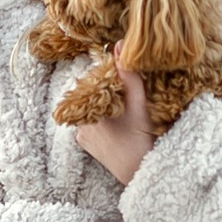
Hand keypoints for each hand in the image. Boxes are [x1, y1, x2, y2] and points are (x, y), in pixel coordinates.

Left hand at [74, 52, 154, 184]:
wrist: (140, 176)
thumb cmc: (141, 143)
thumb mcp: (139, 106)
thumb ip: (129, 76)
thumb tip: (119, 45)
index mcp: (88, 113)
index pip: (93, 84)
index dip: (108, 78)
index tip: (123, 77)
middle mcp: (80, 124)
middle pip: (93, 97)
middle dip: (108, 92)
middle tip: (128, 94)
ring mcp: (82, 136)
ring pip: (94, 110)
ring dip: (107, 106)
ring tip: (125, 108)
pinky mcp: (87, 145)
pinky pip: (93, 124)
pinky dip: (104, 120)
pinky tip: (119, 121)